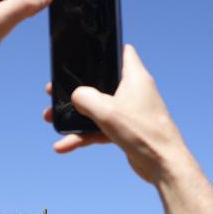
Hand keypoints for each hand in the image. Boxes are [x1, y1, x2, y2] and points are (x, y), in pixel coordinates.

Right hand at [42, 45, 191, 184]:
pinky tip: (64, 146)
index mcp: (134, 77)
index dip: (105, 48)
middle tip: (55, 90)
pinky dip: (84, 135)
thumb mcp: (105, 109)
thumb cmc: (142, 131)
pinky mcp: (127, 131)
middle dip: (77, 89)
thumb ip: (84, 97)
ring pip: (97, 109)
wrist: (162, 164)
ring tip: (50, 118)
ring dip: (75, 115)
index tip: (85, 51)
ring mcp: (130, 112)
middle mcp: (134, 92)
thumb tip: (75, 97)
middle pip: (100, 83)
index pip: (122, 51)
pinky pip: (100, 129)